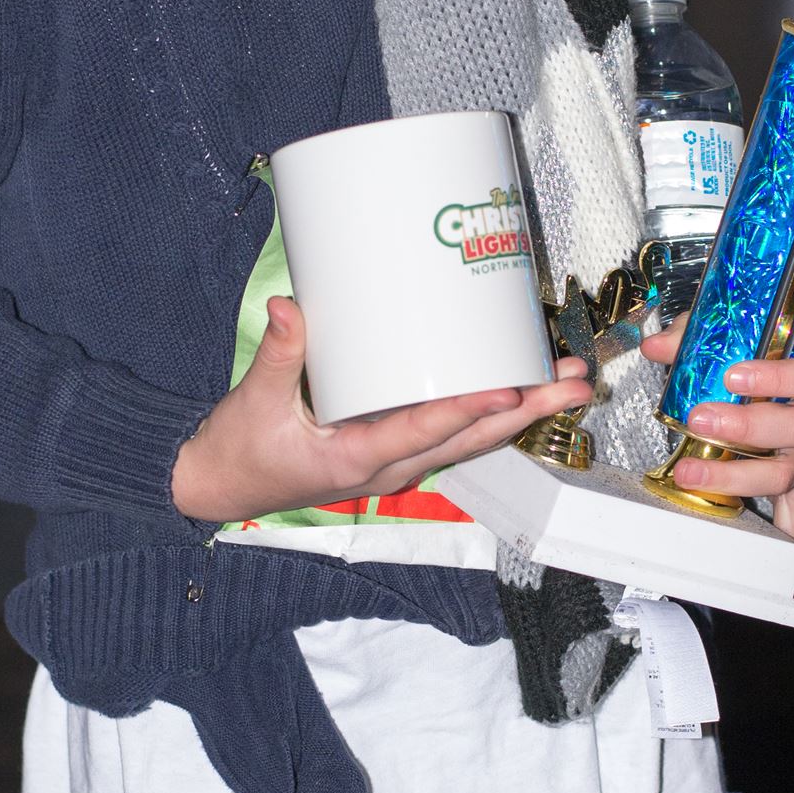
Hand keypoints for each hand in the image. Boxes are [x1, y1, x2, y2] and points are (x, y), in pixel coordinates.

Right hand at [172, 296, 592, 523]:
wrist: (217, 487)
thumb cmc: (238, 450)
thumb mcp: (251, 401)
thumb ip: (277, 353)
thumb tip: (288, 305)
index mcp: (359, 459)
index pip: (427, 432)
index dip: (472, 411)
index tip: (513, 391)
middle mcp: (388, 467)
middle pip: (471, 439)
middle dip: (527, 410)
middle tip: (576, 381)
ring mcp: (393, 463)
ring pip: (469, 440)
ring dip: (521, 412)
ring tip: (566, 382)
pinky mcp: (389, 452)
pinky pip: (449, 434)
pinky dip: (487, 414)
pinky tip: (514, 392)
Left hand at [642, 306, 793, 542]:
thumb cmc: (781, 342)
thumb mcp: (754, 325)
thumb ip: (703, 331)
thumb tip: (655, 347)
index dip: (778, 376)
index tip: (732, 375)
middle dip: (746, 427)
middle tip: (699, 421)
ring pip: (789, 471)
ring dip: (739, 474)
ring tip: (691, 470)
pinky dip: (788, 534)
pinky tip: (773, 553)